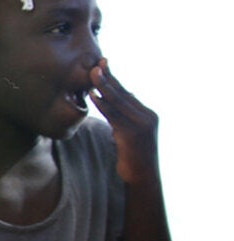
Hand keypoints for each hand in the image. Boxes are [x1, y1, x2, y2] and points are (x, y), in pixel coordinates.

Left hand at [90, 59, 159, 183]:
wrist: (142, 178)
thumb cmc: (132, 157)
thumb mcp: (128, 135)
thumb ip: (123, 119)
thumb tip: (117, 103)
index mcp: (147, 114)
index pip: (127, 93)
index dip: (114, 79)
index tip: (103, 64)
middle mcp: (147, 116)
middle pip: (124, 93)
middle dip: (109, 77)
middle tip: (97, 63)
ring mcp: (141, 125)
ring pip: (119, 102)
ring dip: (104, 86)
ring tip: (93, 73)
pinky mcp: (133, 134)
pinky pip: (115, 116)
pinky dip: (104, 104)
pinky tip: (94, 95)